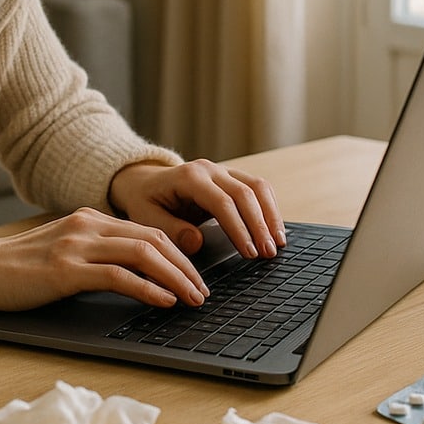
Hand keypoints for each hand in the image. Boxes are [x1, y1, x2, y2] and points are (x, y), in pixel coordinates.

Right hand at [0, 208, 211, 311]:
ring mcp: (78, 246)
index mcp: (90, 220)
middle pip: (154, 239)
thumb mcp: (65, 252)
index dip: (179, 254)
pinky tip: (164, 301)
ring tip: (193, 298)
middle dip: (185, 266)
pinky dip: (147, 288)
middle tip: (203, 291)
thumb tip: (136, 275)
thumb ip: (96, 254)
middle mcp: (88, 226)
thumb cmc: (20, 268)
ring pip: (143, 254)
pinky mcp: (67, 270)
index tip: (194, 277)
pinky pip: (118, 276)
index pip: (148, 231)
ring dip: (175, 278)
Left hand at [107, 159, 285, 260]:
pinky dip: (269, 208)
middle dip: (260, 225)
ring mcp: (223, 170)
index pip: (222, 202)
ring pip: (258, 187)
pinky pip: (258, 188)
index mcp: (189, 177)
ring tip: (278, 244)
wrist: (145, 181)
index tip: (249, 252)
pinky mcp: (232, 177)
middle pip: (245, 193)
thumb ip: (170, 230)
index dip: (239, 228)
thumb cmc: (146, 202)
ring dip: (271, 215)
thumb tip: (197, 242)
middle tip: (268, 253)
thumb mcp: (146, 218)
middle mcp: (210, 169)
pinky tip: (275, 229)